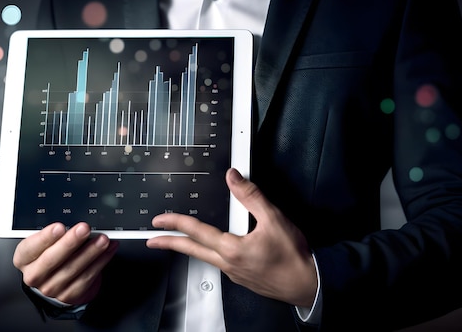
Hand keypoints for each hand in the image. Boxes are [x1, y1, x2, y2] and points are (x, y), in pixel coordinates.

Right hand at [13, 222, 118, 304]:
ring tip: (103, 239)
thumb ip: (56, 233)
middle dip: (70, 242)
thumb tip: (75, 223)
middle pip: (51, 259)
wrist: (57, 282)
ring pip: (72, 269)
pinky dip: (101, 262)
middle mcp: (35, 275)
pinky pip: (87, 278)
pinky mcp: (69, 295)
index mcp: (24, 258)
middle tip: (84, 229)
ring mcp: (51, 287)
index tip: (59, 227)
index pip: (31, 247)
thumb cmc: (51, 255)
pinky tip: (108, 250)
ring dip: (91, 252)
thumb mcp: (47, 242)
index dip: (45, 237)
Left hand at [146, 168, 317, 306]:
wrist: (308, 284)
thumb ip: (251, 196)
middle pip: (192, 251)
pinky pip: (222, 264)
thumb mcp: (274, 219)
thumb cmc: (294, 257)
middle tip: (153, 241)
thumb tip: (234, 178)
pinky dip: (212, 254)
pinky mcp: (244, 278)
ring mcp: (235, 274)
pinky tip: (218, 249)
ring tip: (182, 241)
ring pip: (206, 258)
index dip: (175, 223)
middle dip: (169, 244)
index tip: (159, 221)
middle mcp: (229, 264)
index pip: (196, 232)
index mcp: (232, 249)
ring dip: (191, 248)